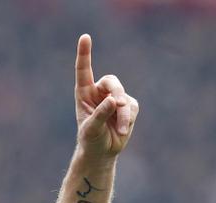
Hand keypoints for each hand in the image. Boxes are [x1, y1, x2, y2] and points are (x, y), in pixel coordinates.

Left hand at [74, 34, 138, 157]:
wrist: (102, 152)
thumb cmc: (90, 140)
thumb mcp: (91, 129)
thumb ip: (101, 114)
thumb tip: (114, 100)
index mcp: (84, 93)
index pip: (84, 70)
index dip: (84, 54)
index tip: (85, 37)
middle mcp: (99, 92)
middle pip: (112, 82)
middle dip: (117, 93)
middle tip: (118, 105)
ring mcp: (115, 98)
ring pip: (124, 97)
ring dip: (123, 115)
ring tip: (121, 130)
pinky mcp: (128, 106)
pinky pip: (132, 107)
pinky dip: (129, 119)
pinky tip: (123, 130)